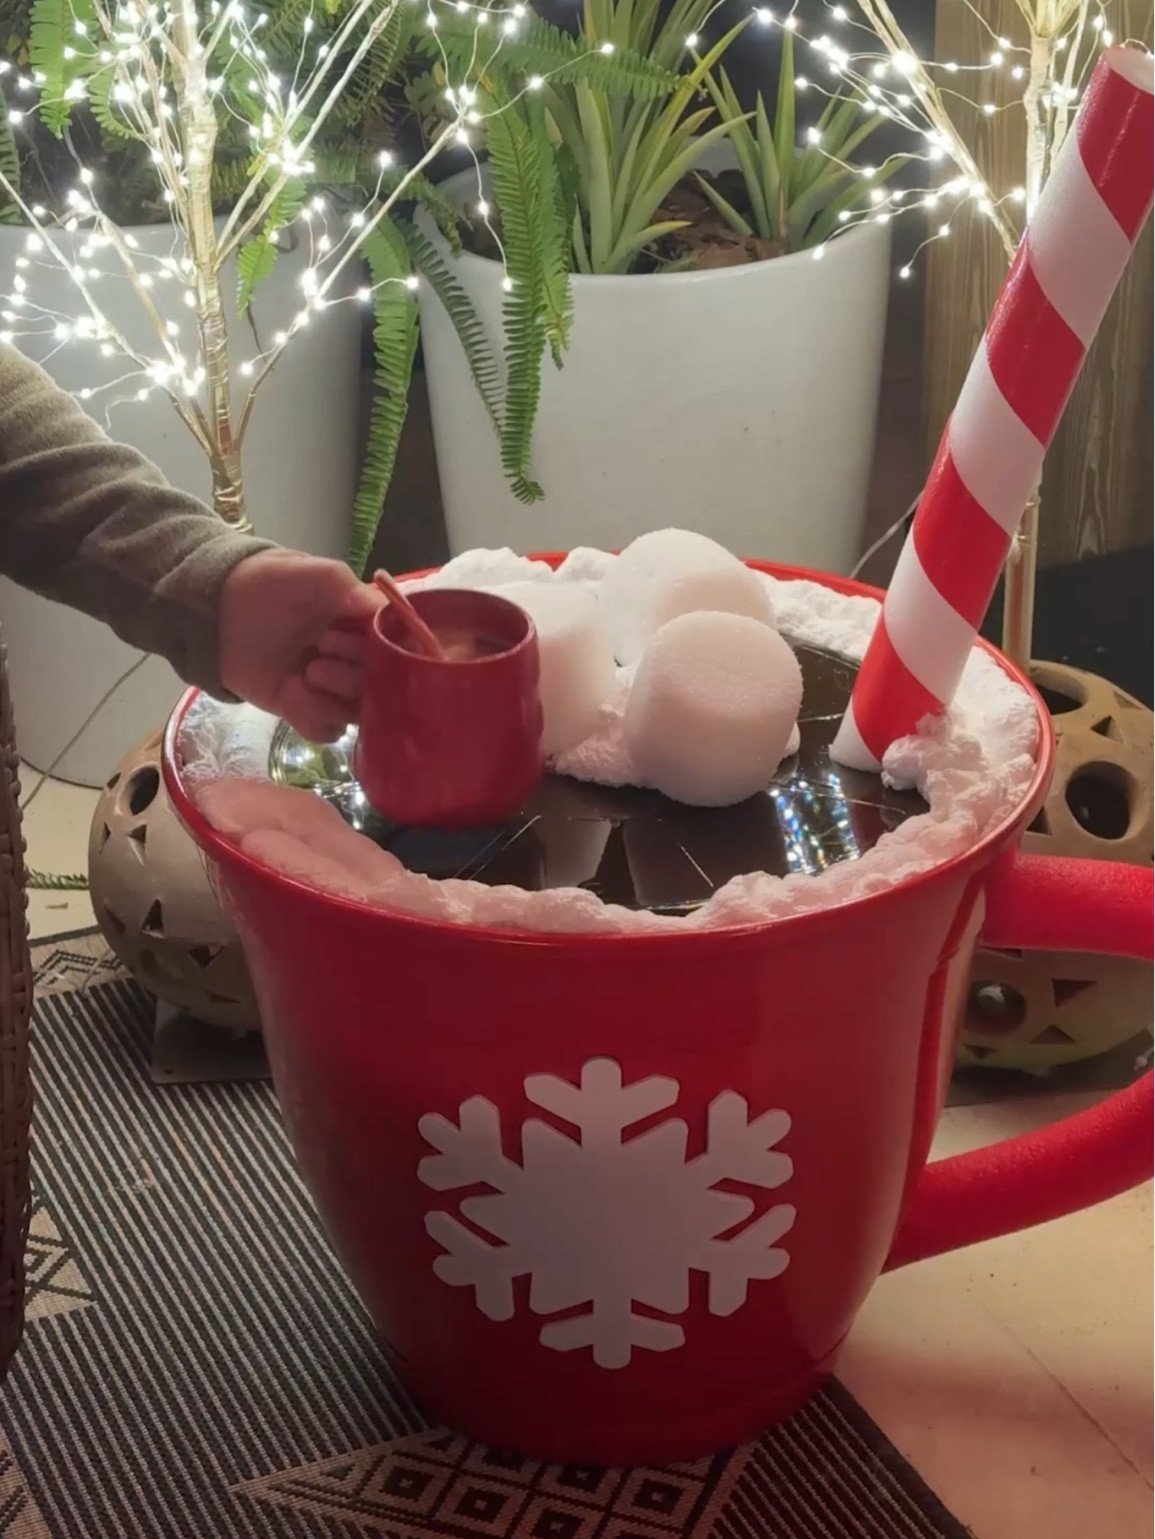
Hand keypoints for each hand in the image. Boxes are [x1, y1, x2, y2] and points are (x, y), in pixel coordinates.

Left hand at [218, 548, 384, 741]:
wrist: (217, 609)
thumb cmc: (267, 582)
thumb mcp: (307, 572)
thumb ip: (343, 585)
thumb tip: (376, 608)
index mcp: (364, 624)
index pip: (398, 647)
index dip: (384, 649)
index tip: (352, 637)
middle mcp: (356, 659)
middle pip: (383, 686)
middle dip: (355, 674)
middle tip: (320, 652)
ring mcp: (332, 687)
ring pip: (359, 713)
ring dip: (337, 699)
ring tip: (307, 674)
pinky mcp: (305, 709)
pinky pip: (327, 730)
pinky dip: (314, 718)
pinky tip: (292, 695)